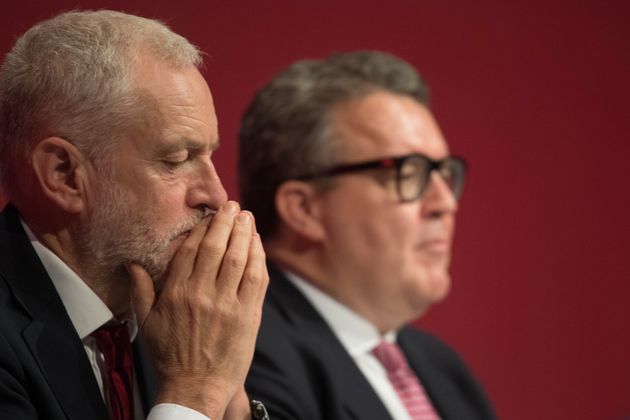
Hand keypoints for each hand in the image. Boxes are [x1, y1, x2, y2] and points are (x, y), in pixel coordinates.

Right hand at [128, 201, 267, 418]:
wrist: (196, 388)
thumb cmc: (170, 356)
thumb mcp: (146, 324)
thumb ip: (141, 290)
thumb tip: (133, 264)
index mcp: (176, 294)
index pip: (192, 250)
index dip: (204, 228)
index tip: (211, 214)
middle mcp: (203, 295)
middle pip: (217, 248)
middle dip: (227, 222)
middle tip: (233, 205)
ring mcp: (228, 305)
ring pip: (240, 259)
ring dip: (245, 234)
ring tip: (248, 217)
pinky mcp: (248, 315)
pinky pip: (257, 279)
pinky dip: (259, 257)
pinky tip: (257, 244)